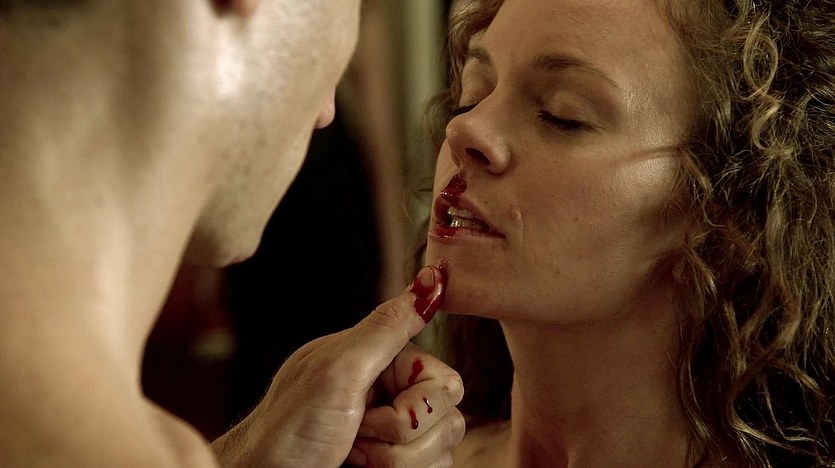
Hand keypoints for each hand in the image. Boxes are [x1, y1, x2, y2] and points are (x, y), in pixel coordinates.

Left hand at [212, 265, 464, 467]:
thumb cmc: (290, 429)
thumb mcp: (339, 369)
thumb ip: (388, 327)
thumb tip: (432, 278)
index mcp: (387, 362)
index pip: (446, 383)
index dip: (413, 407)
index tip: (367, 410)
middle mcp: (397, 395)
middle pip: (448, 420)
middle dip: (401, 439)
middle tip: (354, 435)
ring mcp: (399, 435)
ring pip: (442, 453)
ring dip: (395, 463)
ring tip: (353, 455)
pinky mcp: (399, 464)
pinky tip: (362, 467)